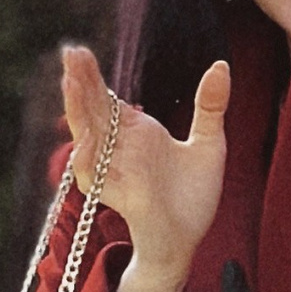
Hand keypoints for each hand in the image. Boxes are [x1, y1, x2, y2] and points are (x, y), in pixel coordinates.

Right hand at [61, 42, 226, 291]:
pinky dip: (87, 160)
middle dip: (81, 82)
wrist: (188, 240)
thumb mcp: (209, 145)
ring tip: (70, 83)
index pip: (107, 97)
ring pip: (87, 136)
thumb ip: (210, 106)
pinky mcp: (117, 195)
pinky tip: (84, 139)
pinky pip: (93, 177)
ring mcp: (114, 171)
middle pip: (92, 109)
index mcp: (136, 132)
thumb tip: (220, 66)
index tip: (79, 51)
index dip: (92, 76)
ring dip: (78, 111)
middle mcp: (119, 148)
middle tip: (71, 52)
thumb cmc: (193, 197)